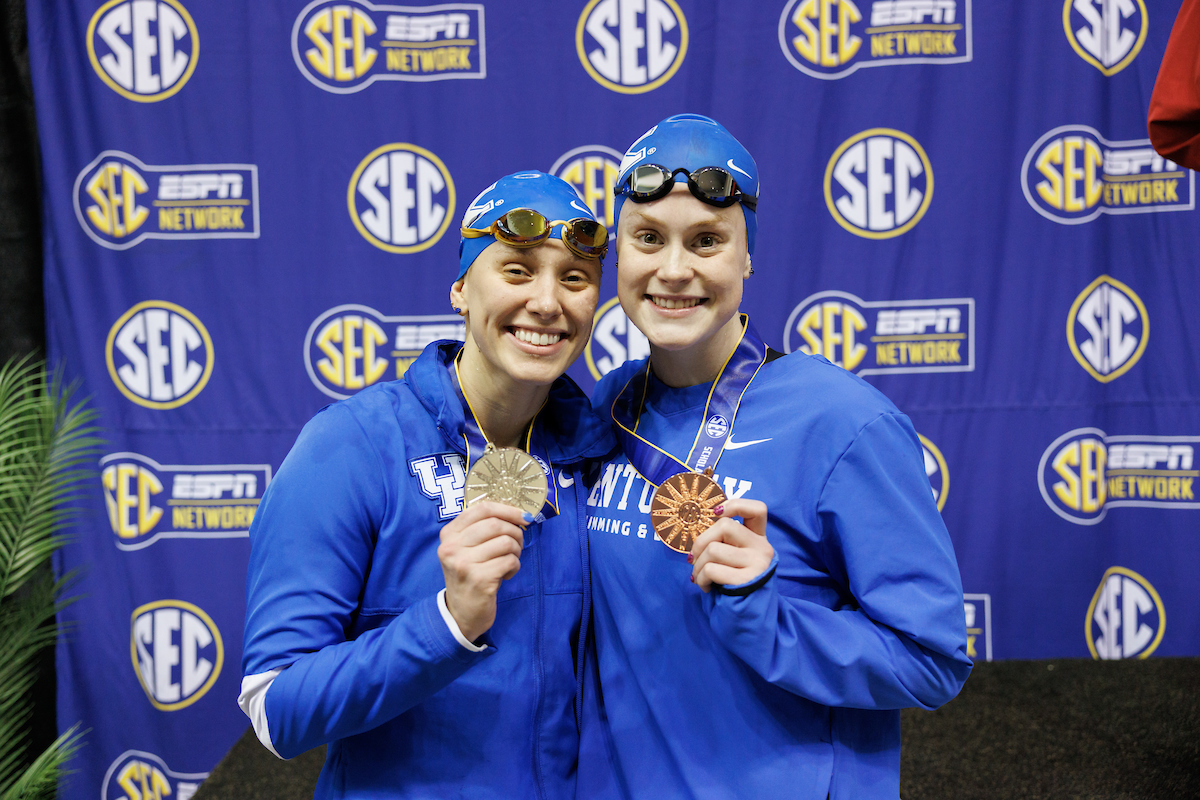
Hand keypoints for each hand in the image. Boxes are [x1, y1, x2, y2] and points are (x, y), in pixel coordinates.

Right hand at [437, 501, 529, 641]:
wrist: (461, 613)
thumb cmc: (471, 576)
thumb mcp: (466, 549)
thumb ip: (482, 529)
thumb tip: (518, 513)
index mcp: (449, 534)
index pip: (482, 509)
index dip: (508, 509)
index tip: (523, 516)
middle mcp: (452, 547)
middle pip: (496, 524)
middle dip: (515, 532)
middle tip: (518, 544)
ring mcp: (464, 563)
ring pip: (505, 542)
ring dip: (516, 551)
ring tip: (510, 560)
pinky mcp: (479, 580)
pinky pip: (509, 561)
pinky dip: (515, 566)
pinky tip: (506, 574)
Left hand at [689, 498, 773, 592]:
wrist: (747, 617)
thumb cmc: (732, 584)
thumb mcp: (733, 558)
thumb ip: (725, 541)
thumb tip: (699, 527)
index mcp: (759, 539)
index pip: (758, 509)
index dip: (735, 505)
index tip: (715, 514)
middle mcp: (763, 548)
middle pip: (725, 525)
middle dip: (700, 541)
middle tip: (694, 558)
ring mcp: (757, 564)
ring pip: (713, 549)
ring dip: (698, 565)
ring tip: (699, 576)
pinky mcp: (747, 580)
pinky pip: (712, 570)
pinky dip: (701, 578)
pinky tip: (706, 586)